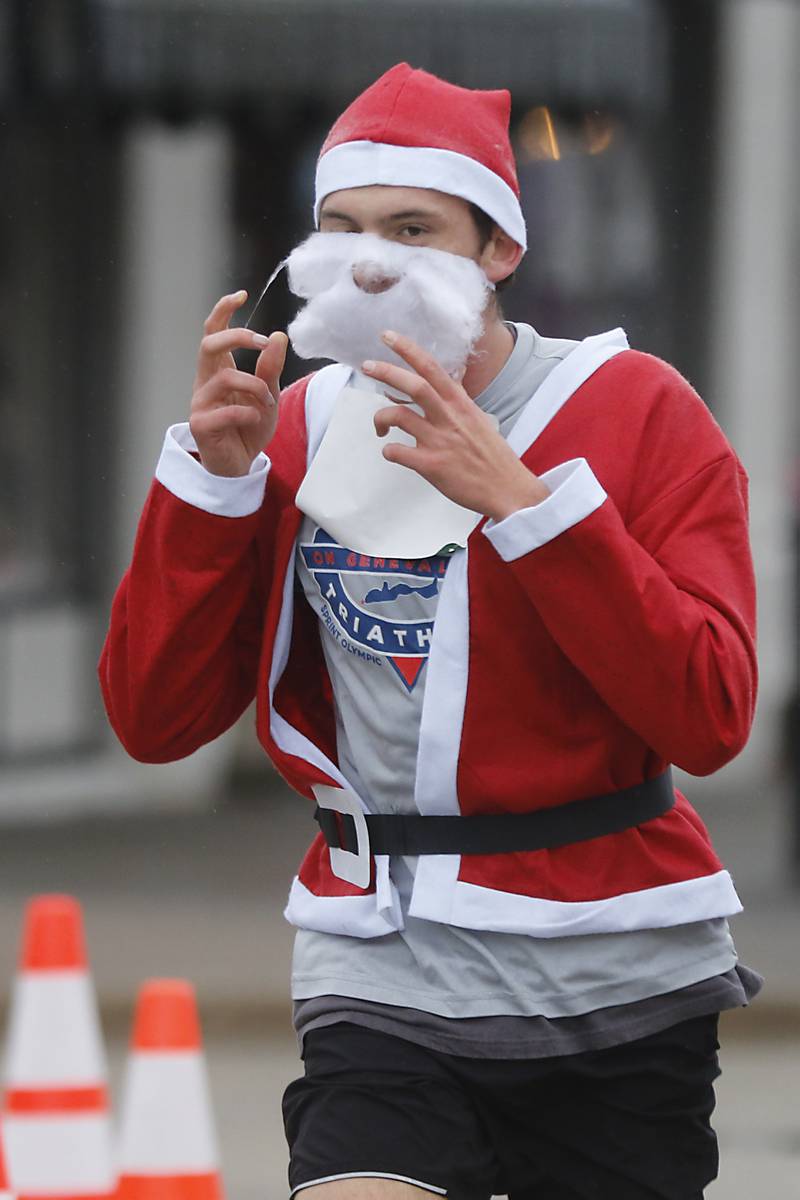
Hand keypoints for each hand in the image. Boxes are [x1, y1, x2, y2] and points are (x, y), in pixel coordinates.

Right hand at [189, 291, 287, 476]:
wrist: (239, 466)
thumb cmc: (249, 429)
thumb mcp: (268, 396)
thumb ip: (270, 369)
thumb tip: (278, 336)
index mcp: (218, 370)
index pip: (213, 332)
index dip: (222, 310)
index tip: (241, 294)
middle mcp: (205, 382)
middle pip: (209, 344)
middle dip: (238, 337)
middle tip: (263, 343)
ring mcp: (200, 403)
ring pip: (225, 377)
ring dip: (255, 386)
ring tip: (268, 403)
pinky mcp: (201, 425)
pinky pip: (227, 411)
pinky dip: (249, 413)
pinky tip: (256, 420)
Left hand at [362, 331, 549, 521]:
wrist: (507, 489)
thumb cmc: (493, 456)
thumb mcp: (478, 418)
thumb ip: (460, 397)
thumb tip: (454, 374)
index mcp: (460, 403)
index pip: (432, 367)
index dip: (407, 349)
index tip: (387, 337)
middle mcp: (449, 417)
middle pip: (414, 385)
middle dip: (386, 371)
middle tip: (367, 366)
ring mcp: (440, 441)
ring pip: (399, 416)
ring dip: (380, 418)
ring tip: (380, 428)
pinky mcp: (432, 465)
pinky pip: (398, 452)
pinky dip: (389, 450)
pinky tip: (392, 452)